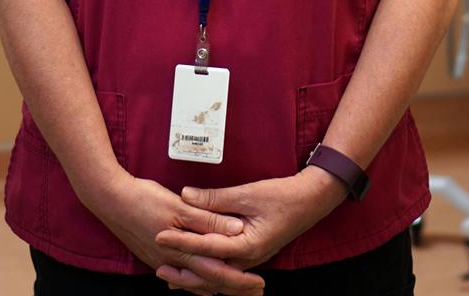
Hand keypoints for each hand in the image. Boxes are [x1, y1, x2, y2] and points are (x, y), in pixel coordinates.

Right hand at [81, 173, 264, 295]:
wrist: (108, 198)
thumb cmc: (142, 199)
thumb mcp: (179, 205)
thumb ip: (209, 220)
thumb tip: (238, 229)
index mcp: (181, 251)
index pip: (217, 273)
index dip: (240, 280)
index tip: (260, 283)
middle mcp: (171, 262)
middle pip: (208, 283)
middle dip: (233, 289)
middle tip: (254, 291)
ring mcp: (160, 261)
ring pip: (193, 282)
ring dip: (215, 286)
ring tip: (233, 288)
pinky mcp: (153, 256)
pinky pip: (180, 276)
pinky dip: (195, 281)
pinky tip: (200, 280)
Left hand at [152, 169, 348, 288]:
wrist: (310, 201)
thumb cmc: (282, 196)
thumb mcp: (247, 194)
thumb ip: (215, 198)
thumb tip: (186, 195)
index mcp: (249, 245)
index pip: (208, 247)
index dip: (182, 241)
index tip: (160, 236)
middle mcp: (249, 258)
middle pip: (211, 271)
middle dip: (184, 271)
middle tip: (158, 266)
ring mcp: (251, 258)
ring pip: (218, 273)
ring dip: (194, 274)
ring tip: (169, 274)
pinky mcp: (250, 253)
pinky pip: (225, 268)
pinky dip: (207, 269)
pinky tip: (191, 267)